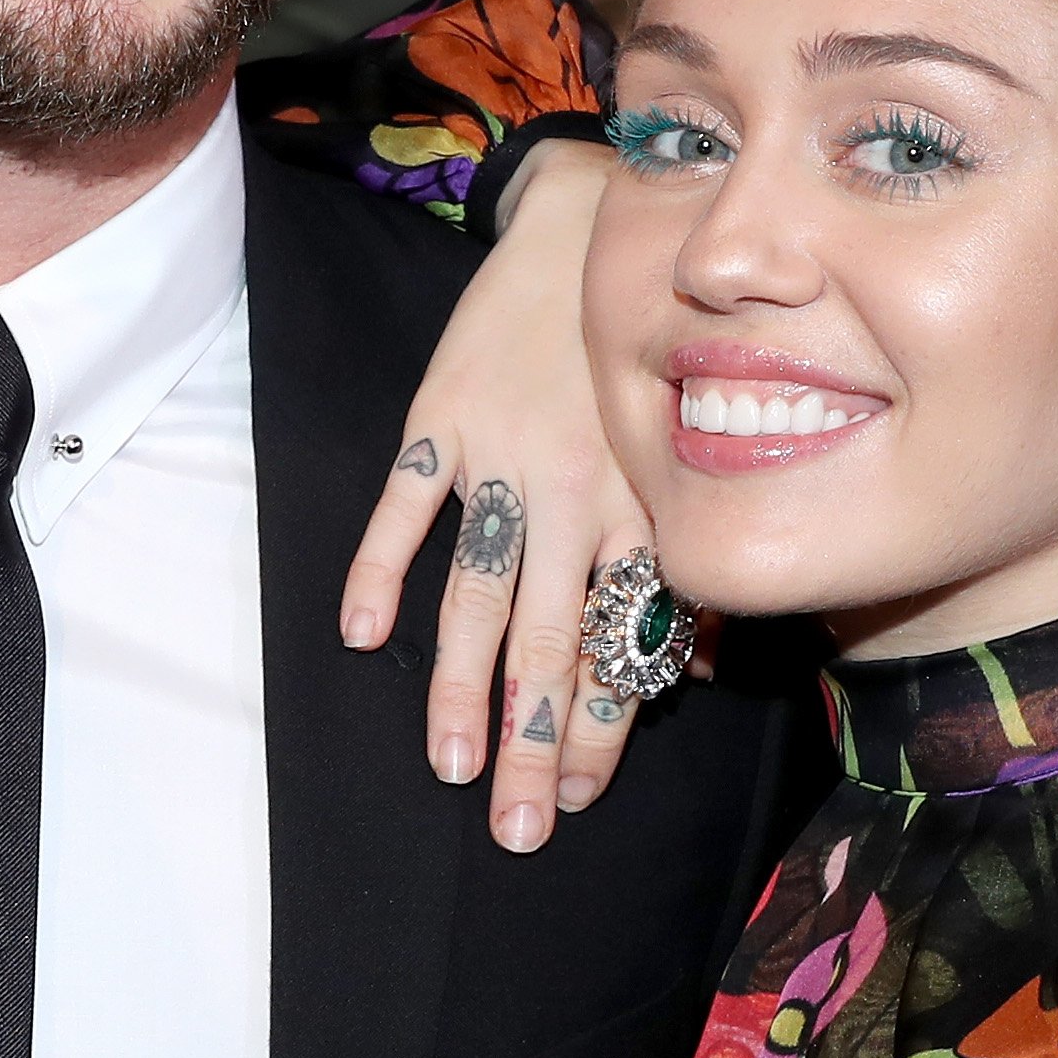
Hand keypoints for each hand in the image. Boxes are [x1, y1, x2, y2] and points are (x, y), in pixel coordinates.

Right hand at [337, 144, 652, 854]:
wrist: (585, 228)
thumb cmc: (642, 356)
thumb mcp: (678, 451)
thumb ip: (679, 558)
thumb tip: (695, 664)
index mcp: (637, 511)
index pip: (619, 643)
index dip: (603, 727)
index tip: (583, 799)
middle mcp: (575, 496)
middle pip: (550, 640)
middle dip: (536, 742)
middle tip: (519, 829)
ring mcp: (502, 459)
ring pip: (478, 593)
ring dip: (460, 686)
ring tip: (449, 764)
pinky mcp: (442, 420)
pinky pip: (406, 505)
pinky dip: (381, 567)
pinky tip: (363, 635)